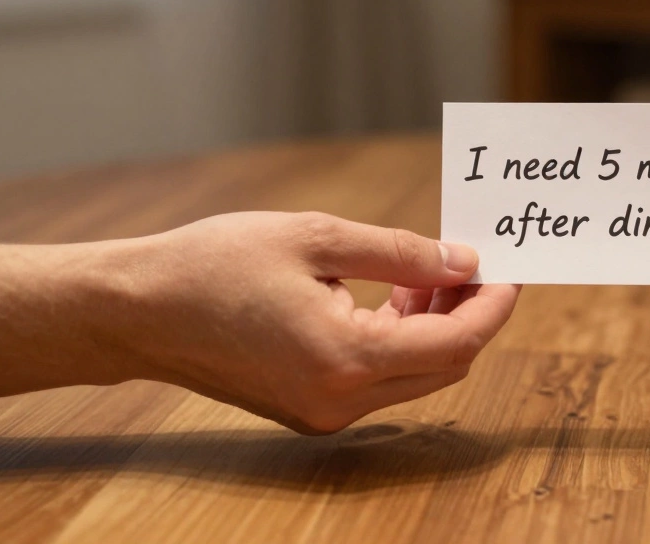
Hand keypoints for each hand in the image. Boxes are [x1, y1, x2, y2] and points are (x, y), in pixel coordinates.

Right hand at [118, 212, 518, 433]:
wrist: (137, 310)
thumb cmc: (216, 263)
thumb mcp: (317, 237)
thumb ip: (403, 253)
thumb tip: (464, 262)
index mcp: (346, 358)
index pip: (456, 344)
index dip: (493, 306)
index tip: (512, 269)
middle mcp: (340, 401)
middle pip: (444, 367)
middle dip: (470, 316)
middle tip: (474, 263)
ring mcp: (323, 413)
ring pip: (415, 376)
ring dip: (436, 328)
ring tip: (429, 273)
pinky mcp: (308, 409)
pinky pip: (380, 380)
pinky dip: (401, 341)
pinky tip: (395, 297)